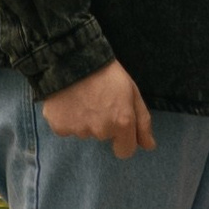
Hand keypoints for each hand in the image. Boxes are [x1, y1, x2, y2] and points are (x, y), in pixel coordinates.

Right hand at [42, 60, 156, 155]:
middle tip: (98, 99)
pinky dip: (67, 118)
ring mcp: (79, 130)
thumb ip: (142, 121)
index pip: (125, 151)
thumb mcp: (132, 91)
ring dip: (85, 119)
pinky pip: (66, 128)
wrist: (71, 57)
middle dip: (102, 122)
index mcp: (122, 122)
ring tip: (82, 96)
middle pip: (103, 136)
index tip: (116, 123)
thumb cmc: (106, 71)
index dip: (123, 139)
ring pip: (85, 131)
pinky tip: (67, 100)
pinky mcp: (59, 127)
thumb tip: (149, 146)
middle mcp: (101, 131)